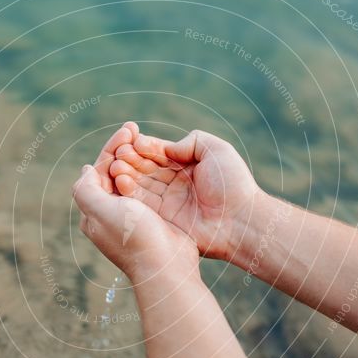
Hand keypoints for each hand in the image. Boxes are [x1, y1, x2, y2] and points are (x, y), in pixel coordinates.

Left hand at [72, 124, 199, 283]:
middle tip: (136, 128)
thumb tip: (86, 170)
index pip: (98, 171)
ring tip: (148, 141)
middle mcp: (110, 214)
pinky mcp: (154, 220)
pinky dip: (153, 173)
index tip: (128, 129)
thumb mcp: (100, 211)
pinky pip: (150, 189)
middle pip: (114, 172)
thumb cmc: (133, 238)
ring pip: (133, 179)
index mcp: (94, 211)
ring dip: (138, 158)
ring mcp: (133, 217)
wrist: (166, 267)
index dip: (111, 147)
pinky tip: (163, 162)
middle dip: (123, 149)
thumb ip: (85, 189)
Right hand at [108, 129, 260, 260]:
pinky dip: (129, 192)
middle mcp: (175, 183)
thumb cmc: (233, 184)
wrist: (241, 220)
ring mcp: (168, 201)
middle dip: (130, 159)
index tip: (130, 137)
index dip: (144, 145)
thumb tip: (167, 149)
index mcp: (187, 166)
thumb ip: (191, 142)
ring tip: (116, 166)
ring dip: (126, 174)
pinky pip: (142, 202)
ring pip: (140, 184)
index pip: (159, 152)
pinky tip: (120, 181)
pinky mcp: (163, 218)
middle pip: (146, 167)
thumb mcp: (217, 150)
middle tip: (119, 153)